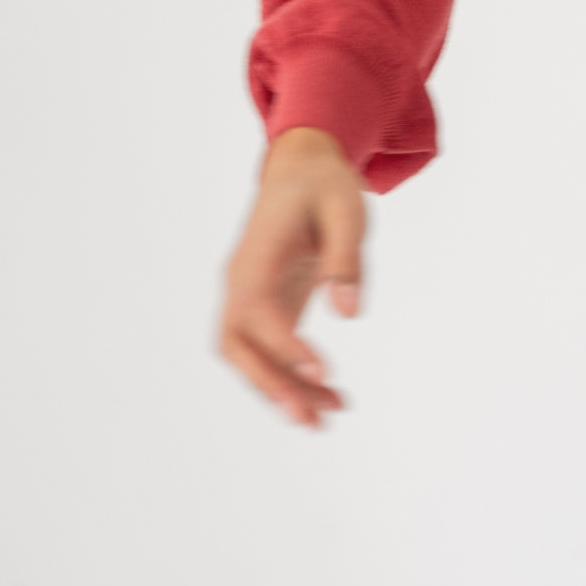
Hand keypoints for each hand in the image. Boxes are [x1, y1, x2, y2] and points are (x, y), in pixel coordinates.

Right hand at [215, 128, 364, 428]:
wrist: (303, 166)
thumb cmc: (324, 184)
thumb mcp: (345, 207)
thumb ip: (346, 258)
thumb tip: (349, 314)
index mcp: (255, 256)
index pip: (258, 311)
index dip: (285, 347)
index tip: (321, 374)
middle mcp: (241, 281)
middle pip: (236, 346)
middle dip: (269, 386)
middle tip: (312, 419)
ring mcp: (249, 296)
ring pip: (250, 357)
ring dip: (283, 391)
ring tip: (329, 417)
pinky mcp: (267, 306)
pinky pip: (270, 351)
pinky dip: (293, 377)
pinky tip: (330, 397)